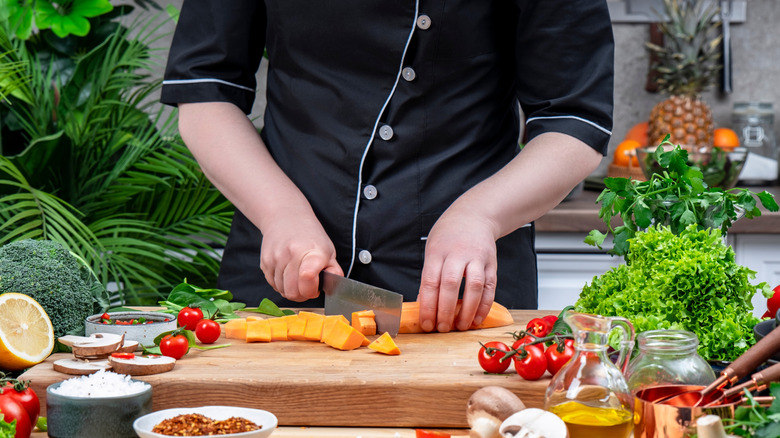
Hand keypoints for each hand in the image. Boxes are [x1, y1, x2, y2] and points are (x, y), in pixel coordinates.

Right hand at [260, 213, 342, 301]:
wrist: (285, 217)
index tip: (316, 288)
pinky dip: (280, 284)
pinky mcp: (265, 262)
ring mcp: (276, 258)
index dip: (312, 291)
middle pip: (293, 292)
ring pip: (282, 290)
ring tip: (297, 277)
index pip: (307, 279)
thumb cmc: (310, 236)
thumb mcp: (328, 250)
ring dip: (290, 289)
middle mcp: (292, 254)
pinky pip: (272, 284)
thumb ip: (334, 270)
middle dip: (302, 295)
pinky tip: (287, 273)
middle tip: (307, 286)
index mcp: (312, 252)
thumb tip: (335, 285)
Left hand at [418, 208, 497, 332]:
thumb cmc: (448, 236)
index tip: (426, 323)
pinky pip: (490, 287)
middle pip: (451, 285)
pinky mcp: (491, 263)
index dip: (428, 305)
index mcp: (437, 252)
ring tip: (460, 326)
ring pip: (474, 286)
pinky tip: (477, 319)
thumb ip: (429, 275)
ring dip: (468, 310)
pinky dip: (484, 306)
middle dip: (446, 310)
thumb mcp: (432, 250)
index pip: (430, 281)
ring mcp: (477, 257)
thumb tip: (424, 304)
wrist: (474, 216)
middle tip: (442, 328)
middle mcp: (457, 254)